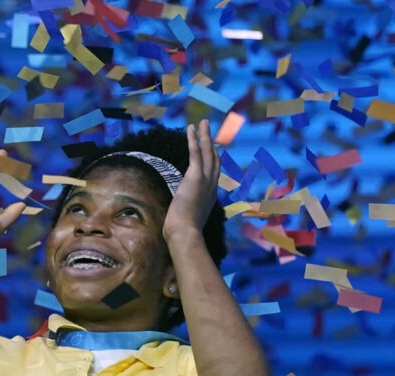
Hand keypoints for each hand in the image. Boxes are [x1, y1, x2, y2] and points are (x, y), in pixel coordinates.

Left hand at [162, 120, 219, 240]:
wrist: (185, 233)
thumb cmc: (183, 231)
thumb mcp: (188, 219)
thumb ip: (187, 211)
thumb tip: (179, 215)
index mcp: (210, 196)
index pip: (214, 173)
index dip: (213, 159)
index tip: (212, 149)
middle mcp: (212, 186)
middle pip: (215, 159)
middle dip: (212, 143)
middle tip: (208, 130)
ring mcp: (205, 180)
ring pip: (208, 152)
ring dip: (205, 135)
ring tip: (202, 123)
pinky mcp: (195, 176)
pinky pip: (196, 152)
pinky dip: (194, 139)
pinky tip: (191, 128)